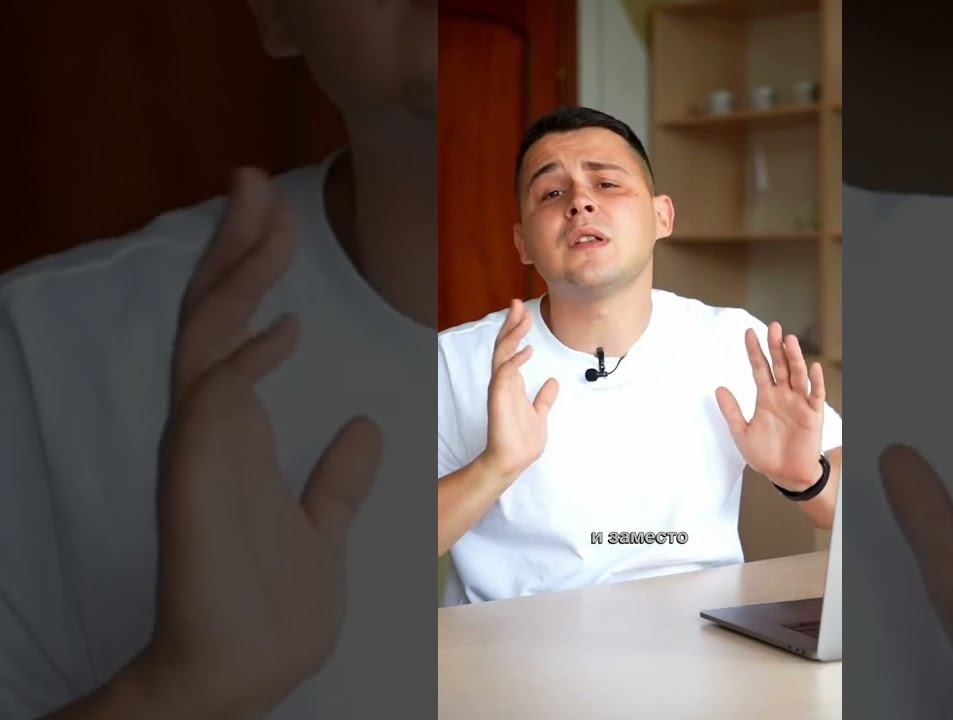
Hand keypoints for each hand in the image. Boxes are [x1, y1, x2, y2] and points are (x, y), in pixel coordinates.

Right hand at [139, 168, 383, 716]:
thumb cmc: (274, 606)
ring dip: (236, 275)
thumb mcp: (324, 524)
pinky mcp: (198, 475)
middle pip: (216, 315)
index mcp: (241, 434)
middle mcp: (214, 428)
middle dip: (237, 246)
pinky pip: (214, 399)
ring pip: (206, 337)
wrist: (243, 670)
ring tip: (265, 215)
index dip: (256, 273)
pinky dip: (248, 360)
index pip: (242, 331)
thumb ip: (339, 477)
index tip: (282, 220)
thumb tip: (367, 428)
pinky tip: (289, 328)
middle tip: (254, 182)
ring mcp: (201, 448)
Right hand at [479, 299, 557, 480]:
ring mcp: (500, 389)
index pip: (511, 349)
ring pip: (503, 354)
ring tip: (523, 318)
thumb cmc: (522, 441)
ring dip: (513, 335)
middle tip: (518, 303)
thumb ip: (544, 398)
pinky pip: (505, 374)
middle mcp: (504, 382)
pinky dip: (516, 360)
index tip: (525, 312)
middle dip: (511, 324)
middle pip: (504, 345)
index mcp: (512, 383)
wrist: (513, 461)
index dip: (516, 330)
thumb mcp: (540, 414)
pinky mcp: (499, 399)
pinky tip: (528, 350)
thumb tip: (553, 382)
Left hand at [716, 321, 825, 491]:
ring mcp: (799, 403)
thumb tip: (718, 388)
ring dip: (794, 358)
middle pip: (780, 365)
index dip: (755, 351)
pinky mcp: (813, 415)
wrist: (786, 476)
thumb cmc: (765, 455)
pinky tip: (812, 368)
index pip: (760, 368)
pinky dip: (814, 382)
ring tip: (789, 340)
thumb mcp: (742, 433)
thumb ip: (732, 411)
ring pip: (797, 375)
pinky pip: (815, 395)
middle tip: (773, 327)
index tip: (748, 332)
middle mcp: (783, 395)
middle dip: (776, 346)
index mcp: (766, 397)